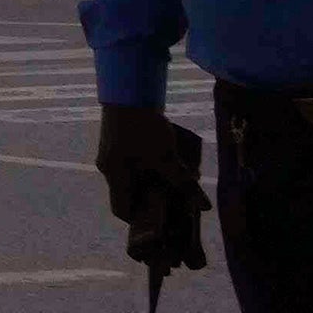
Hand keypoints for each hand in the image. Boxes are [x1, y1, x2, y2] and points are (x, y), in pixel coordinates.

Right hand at [93, 103, 206, 272]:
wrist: (129, 90)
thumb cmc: (143, 128)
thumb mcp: (166, 157)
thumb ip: (183, 182)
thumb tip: (203, 207)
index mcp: (114, 175)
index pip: (121, 210)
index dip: (140, 221)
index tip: (162, 223)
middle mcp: (108, 167)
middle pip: (129, 193)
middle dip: (152, 200)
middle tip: (176, 201)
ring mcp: (111, 152)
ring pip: (132, 177)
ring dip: (153, 182)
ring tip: (176, 180)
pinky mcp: (118, 140)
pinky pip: (133, 162)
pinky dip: (149, 167)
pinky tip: (167, 161)